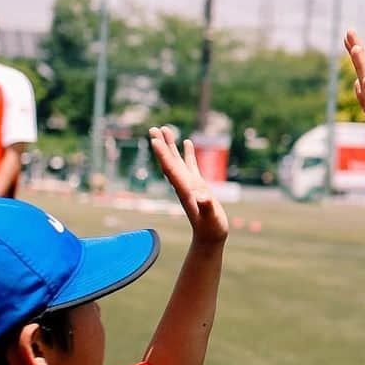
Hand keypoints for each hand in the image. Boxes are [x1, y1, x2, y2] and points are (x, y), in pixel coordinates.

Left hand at [149, 126, 228, 245]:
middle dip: (161, 145)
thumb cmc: (211, 228)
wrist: (210, 237)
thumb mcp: (211, 218)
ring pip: (177, 160)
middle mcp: (184, 184)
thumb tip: (202, 197)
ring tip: (165, 129)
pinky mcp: (197, 185)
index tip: (154, 140)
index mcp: (185, 189)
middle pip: (169, 161)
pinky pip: (190, 165)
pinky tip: (186, 141)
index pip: (171, 169)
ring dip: (170, 145)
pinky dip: (187, 153)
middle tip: (153, 128)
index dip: (162, 154)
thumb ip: (206, 207)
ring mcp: (190, 183)